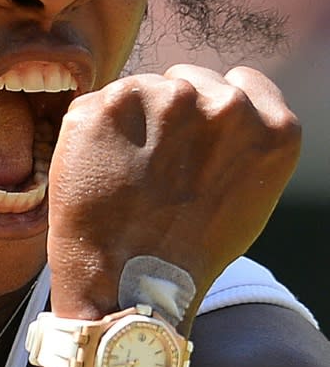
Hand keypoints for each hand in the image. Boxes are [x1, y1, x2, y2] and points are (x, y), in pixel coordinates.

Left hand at [47, 65, 300, 319]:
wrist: (129, 285)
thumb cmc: (190, 247)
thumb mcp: (249, 191)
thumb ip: (242, 136)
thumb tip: (214, 100)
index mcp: (270, 126)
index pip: (238, 81)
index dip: (212, 110)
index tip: (196, 142)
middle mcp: (224, 104)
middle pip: (187, 80)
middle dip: (171, 113)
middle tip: (159, 165)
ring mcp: (165, 99)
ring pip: (142, 88)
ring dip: (134, 119)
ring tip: (129, 172)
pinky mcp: (109, 105)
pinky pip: (100, 102)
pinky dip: (96, 129)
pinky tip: (102, 167)